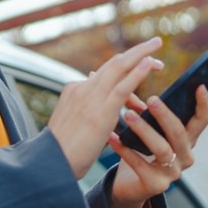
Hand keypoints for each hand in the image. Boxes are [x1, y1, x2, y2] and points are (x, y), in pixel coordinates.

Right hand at [48, 38, 164, 180]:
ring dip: (140, 54)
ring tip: (157, 49)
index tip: (140, 64)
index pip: (103, 73)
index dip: (124, 65)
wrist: (50, 164)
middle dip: (135, 52)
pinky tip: (149, 64)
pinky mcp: (100, 112)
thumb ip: (87, 113)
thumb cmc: (62, 152)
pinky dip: (137, 72)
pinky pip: (122, 87)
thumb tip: (103, 113)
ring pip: (118, 68)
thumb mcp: (73, 125)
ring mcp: (89, 98)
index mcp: (74, 91)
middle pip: (112, 63)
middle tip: (154, 44)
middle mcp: (81, 89)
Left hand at [106, 82, 207, 207]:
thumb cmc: (139, 151)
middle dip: (166, 115)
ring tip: (127, 115)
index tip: (200, 85)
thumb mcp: (145, 129)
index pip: (202, 120)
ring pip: (162, 149)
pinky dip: (124, 150)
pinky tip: (112, 137)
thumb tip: (125, 77)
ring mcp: (172, 173)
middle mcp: (185, 156)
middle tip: (152, 99)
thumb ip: (141, 108)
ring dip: (144, 130)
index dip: (204, 104)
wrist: (128, 186)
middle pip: (180, 133)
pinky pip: (139, 165)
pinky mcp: (155, 186)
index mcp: (187, 139)